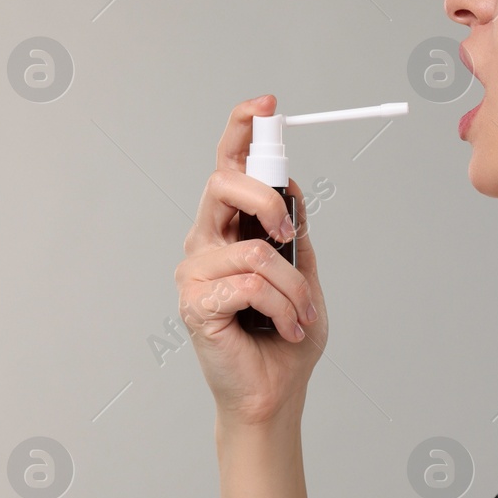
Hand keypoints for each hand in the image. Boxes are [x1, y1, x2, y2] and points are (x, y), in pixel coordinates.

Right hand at [174, 95, 327, 426]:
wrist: (275, 392)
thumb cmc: (286, 336)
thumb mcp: (303, 272)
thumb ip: (293, 230)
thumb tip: (288, 184)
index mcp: (229, 230)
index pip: (227, 167)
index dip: (240, 130)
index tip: (266, 104)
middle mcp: (205, 243)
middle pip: (224, 184)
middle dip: (268, 203)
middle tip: (292, 239)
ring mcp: (194, 273)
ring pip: (255, 250)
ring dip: (294, 289)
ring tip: (300, 316)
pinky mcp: (195, 304)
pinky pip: (250, 284)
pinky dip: (283, 308)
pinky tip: (285, 329)